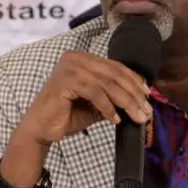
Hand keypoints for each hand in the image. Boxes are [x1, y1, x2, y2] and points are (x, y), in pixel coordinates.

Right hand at [19, 51, 151, 145]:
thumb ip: (113, 97)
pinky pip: (95, 93)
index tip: (147, 95)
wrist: (40, 129)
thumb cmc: (66, 115)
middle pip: (114, 74)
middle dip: (133, 94)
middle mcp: (75, 58)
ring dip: (126, 102)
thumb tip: (139, 99)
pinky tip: (115, 119)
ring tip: (137, 117)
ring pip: (107, 84)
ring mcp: (69, 68)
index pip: (115, 66)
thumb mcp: (95, 104)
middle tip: (146, 110)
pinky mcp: (65, 81)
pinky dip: (108, 107)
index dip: (133, 80)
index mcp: (82, 59)